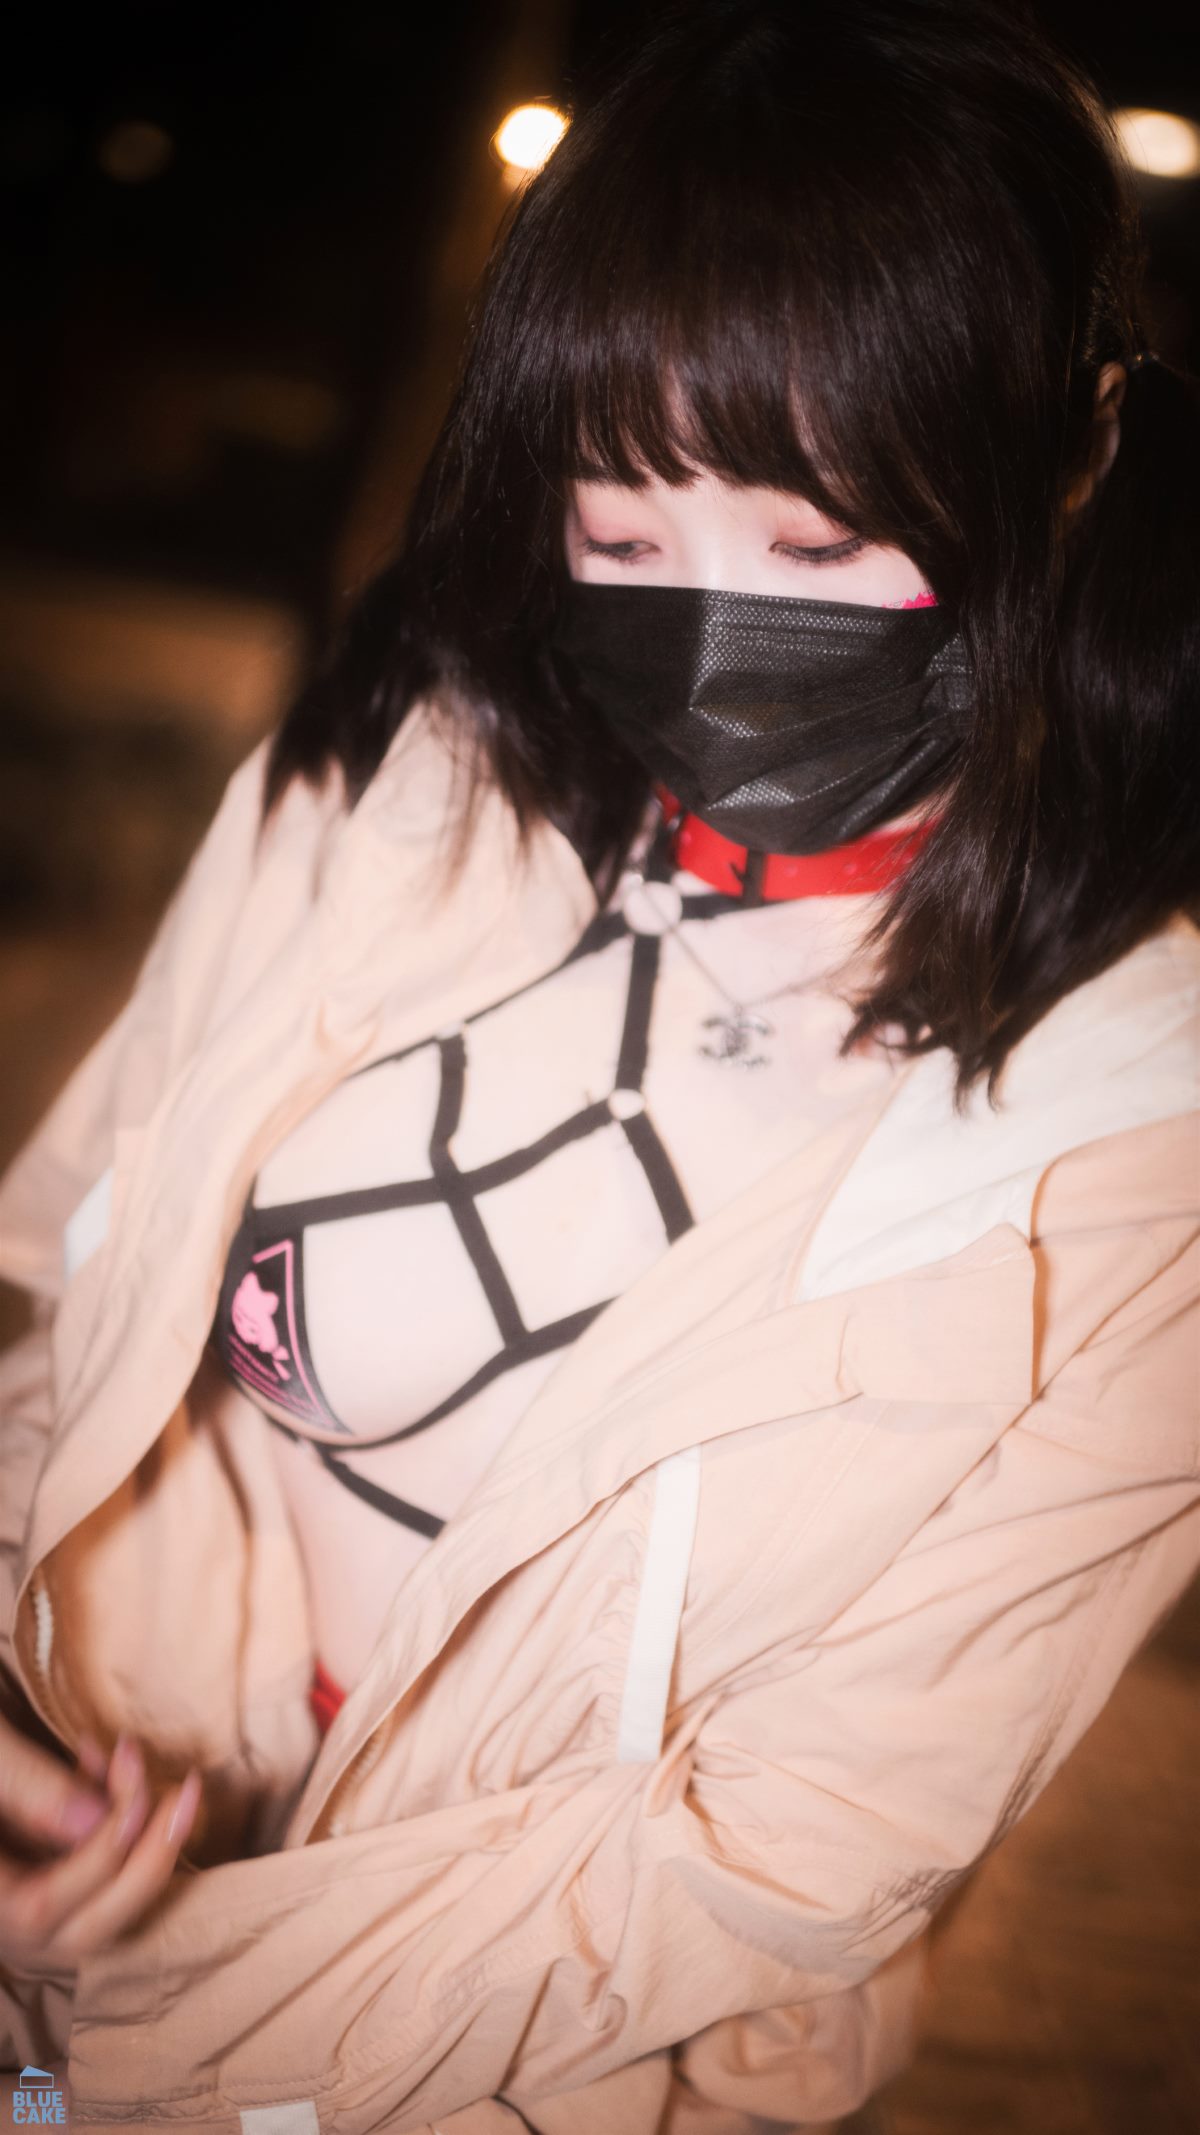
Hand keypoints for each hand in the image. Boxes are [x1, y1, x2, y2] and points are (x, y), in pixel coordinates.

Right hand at [0, 1714, 200, 1968]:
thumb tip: (99, 1821)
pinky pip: (84, 1872)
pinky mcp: (32, 1868)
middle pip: (84, 1931)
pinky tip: (99, 1757)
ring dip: (133, 1841)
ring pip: (94, 1908)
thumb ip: (25, 1785)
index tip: (137, 1777)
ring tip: (127, 1756)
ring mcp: (14, 1899)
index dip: (103, 1850)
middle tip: (184, 1790)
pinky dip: (110, 1826)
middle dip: (146, 1863)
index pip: (45, 1907)